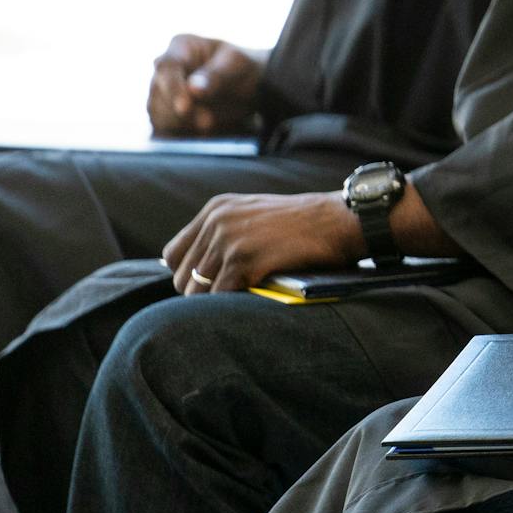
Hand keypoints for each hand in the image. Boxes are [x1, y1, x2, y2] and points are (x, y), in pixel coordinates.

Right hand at [147, 34, 262, 136]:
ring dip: (183, 125)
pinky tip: (204, 133)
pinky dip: (183, 134)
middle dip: (181, 113)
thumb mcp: (238, 64)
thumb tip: (193, 89)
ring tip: (211, 125)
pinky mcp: (165, 116)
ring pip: (159, 116)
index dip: (173, 89)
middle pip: (158, 95)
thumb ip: (217, 75)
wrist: (252, 88)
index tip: (185, 107)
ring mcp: (161, 94)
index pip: (167, 67)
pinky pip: (166, 131)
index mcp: (181, 47)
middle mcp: (164, 70)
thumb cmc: (244, 68)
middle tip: (207, 122)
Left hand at [162, 191, 361, 295]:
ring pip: (197, 290)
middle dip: (201, 293)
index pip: (173, 254)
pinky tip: (249, 299)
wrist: (339, 220)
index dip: (187, 274)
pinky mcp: (244, 259)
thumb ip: (225, 232)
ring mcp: (228, 240)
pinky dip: (231, 304)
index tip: (207, 285)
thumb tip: (200, 271)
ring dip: (216, 301)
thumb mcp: (255, 215)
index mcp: (215, 209)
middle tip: (228, 298)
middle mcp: (216, 221)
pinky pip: (220, 295)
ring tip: (237, 302)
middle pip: (182, 275)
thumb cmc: (304, 224)